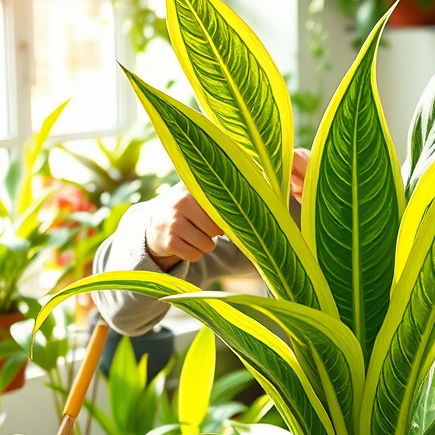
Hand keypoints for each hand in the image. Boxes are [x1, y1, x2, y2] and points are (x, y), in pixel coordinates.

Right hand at [146, 148, 310, 269]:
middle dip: (217, 232)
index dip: (230, 214)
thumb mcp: (204, 191)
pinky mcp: (167, 241)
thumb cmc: (191, 207)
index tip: (232, 216)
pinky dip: (194, 254)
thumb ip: (234, 184)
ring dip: (206, 245)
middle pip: (218, 228)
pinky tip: (186, 242)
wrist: (153, 224)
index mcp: (196, 185)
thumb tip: (280, 179)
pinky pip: (195, 255)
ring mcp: (171, 220)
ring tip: (195, 233)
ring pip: (208, 245)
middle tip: (207, 226)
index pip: (224, 203)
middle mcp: (181, 200)